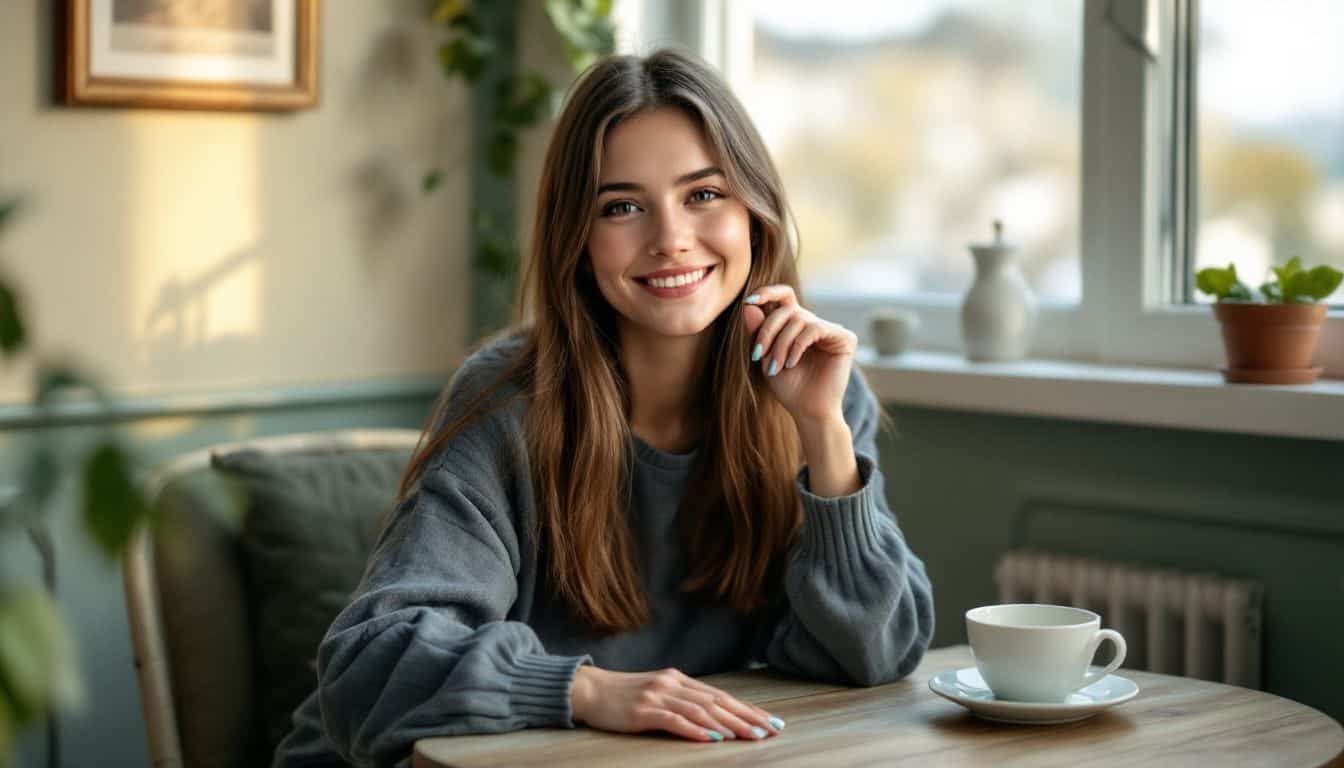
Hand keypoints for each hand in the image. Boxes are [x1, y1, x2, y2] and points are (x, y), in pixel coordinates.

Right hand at [570, 665, 784, 741]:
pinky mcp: (643, 710)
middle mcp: (672, 684)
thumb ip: (682, 701)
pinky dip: (696, 730)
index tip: (770, 721)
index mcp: (678, 680)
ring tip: (750, 736)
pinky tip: (713, 738)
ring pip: (701, 711)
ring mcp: (658, 696)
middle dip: (747, 717)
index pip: (720, 696)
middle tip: (770, 730)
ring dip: (729, 725)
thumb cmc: (623, 696)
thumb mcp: (657, 692)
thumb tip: (713, 718)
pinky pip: (674, 720)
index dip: (747, 709)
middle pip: (717, 702)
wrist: (588, 690)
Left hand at [742, 285, 856, 423]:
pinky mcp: (844, 338)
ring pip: (798, 320)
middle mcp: (814, 324)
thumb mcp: (766, 357)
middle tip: (759, 354)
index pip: (784, 297)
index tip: (749, 300)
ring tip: (776, 367)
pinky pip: (814, 329)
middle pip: (786, 309)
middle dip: (768, 330)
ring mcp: (830, 330)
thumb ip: (758, 332)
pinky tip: (792, 363)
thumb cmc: (788, 387)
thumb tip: (749, 306)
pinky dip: (798, 346)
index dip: (768, 292)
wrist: (808, 412)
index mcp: (796, 325)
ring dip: (781, 344)